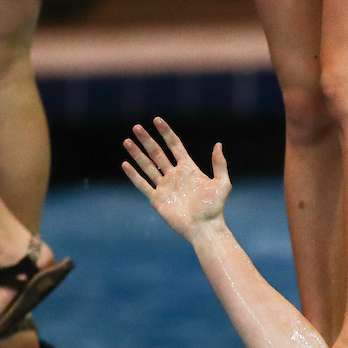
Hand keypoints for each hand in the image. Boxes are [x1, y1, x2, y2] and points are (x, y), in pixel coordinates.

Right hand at [123, 117, 230, 241]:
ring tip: (127, 140)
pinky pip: (143, 184)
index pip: (175, 146)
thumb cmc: (215, 207)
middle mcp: (175, 176)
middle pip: (158, 153)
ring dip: (137, 154)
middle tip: (137, 127)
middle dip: (147, 140)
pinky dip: (134, 175)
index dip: (166, 133)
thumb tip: (218, 144)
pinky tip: (125, 164)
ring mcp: (165, 187)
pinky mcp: (157, 199)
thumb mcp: (222, 183)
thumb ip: (219, 164)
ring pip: (147, 166)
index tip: (157, 120)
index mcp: (189, 169)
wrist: (205, 227)